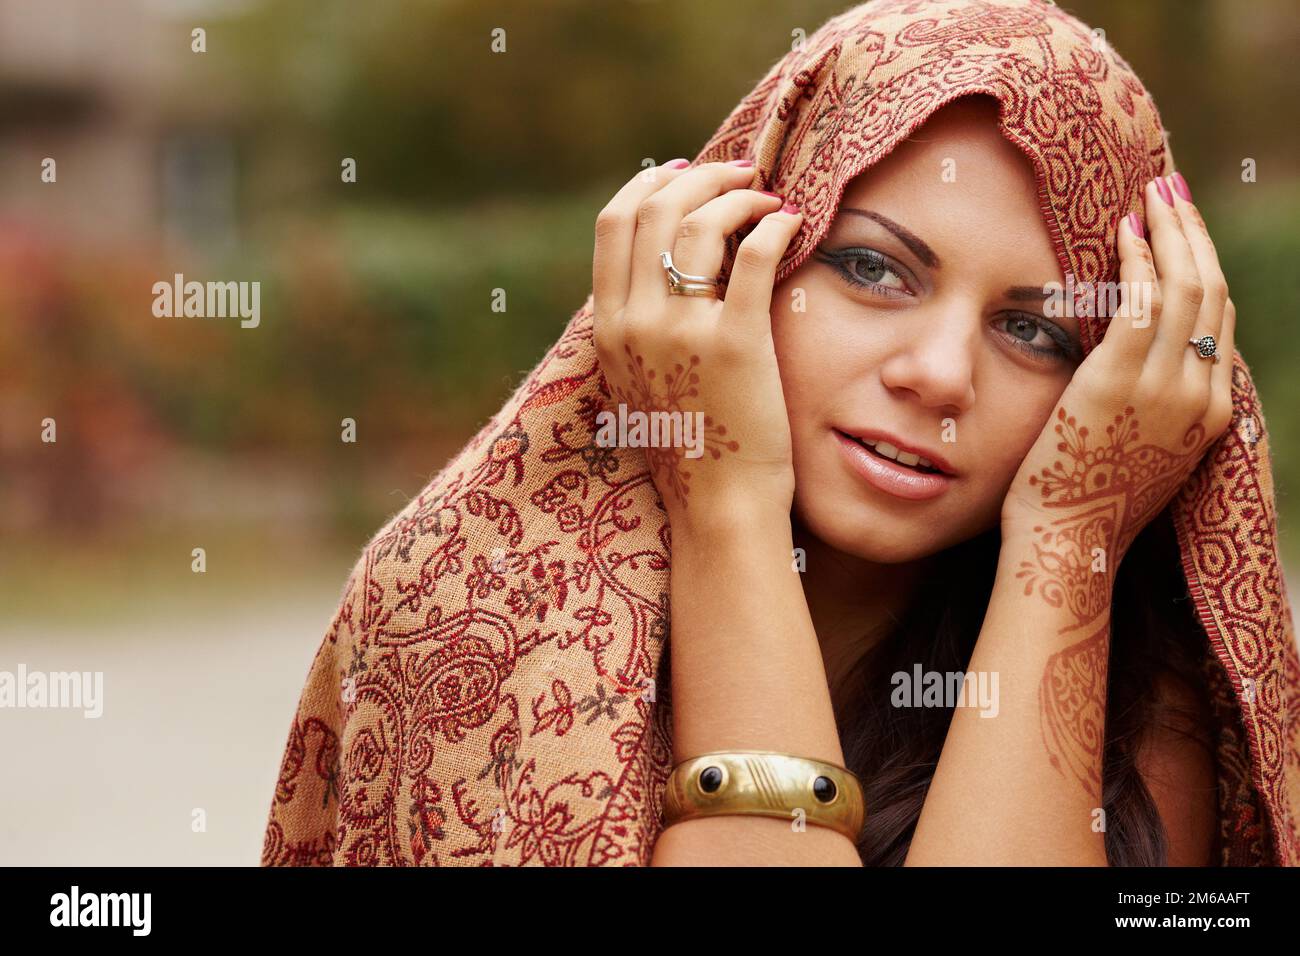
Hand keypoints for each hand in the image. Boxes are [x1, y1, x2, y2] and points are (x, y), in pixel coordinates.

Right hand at [591, 159, 803, 532]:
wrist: (718, 506)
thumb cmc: (688, 447)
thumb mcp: (638, 381)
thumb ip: (640, 326)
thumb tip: (665, 267)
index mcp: (608, 329)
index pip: (615, 223)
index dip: (650, 184)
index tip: (684, 173)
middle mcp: (635, 324)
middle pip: (655, 210)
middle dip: (701, 177)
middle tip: (741, 173)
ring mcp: (682, 333)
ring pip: (700, 224)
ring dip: (739, 196)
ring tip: (769, 199)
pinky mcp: (736, 344)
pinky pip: (753, 256)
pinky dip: (774, 226)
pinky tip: (791, 224)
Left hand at [1002, 173, 1235, 579]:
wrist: (1068, 544)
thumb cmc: (1087, 506)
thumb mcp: (1141, 454)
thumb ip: (1152, 408)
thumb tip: (1138, 367)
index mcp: (1212, 415)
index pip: (1220, 323)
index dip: (1205, 268)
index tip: (1186, 232)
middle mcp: (1200, 395)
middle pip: (1213, 293)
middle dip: (1194, 233)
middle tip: (1172, 189)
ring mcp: (1163, 387)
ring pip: (1184, 287)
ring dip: (1170, 230)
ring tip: (1152, 191)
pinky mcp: (1117, 380)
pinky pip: (1138, 302)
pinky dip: (1136, 260)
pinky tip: (1122, 232)